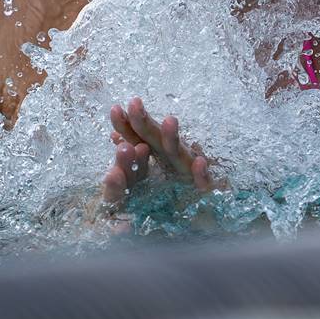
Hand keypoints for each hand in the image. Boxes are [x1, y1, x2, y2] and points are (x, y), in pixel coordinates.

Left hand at [99, 96, 213, 207]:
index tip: (115, 109)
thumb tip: (114, 136)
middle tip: (134, 103)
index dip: (127, 125)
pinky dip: (201, 174)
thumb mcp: (141, 179)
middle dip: (145, 122)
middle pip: (156, 140)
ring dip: (173, 139)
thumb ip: (128, 161)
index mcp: (155, 155)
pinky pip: (204, 183)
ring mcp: (188, 175)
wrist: (202, 215)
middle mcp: (171, 160)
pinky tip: (199, 163)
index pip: (139, 138)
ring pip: (179, 155)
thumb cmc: (170, 195)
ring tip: (170, 121)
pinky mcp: (205, 192)